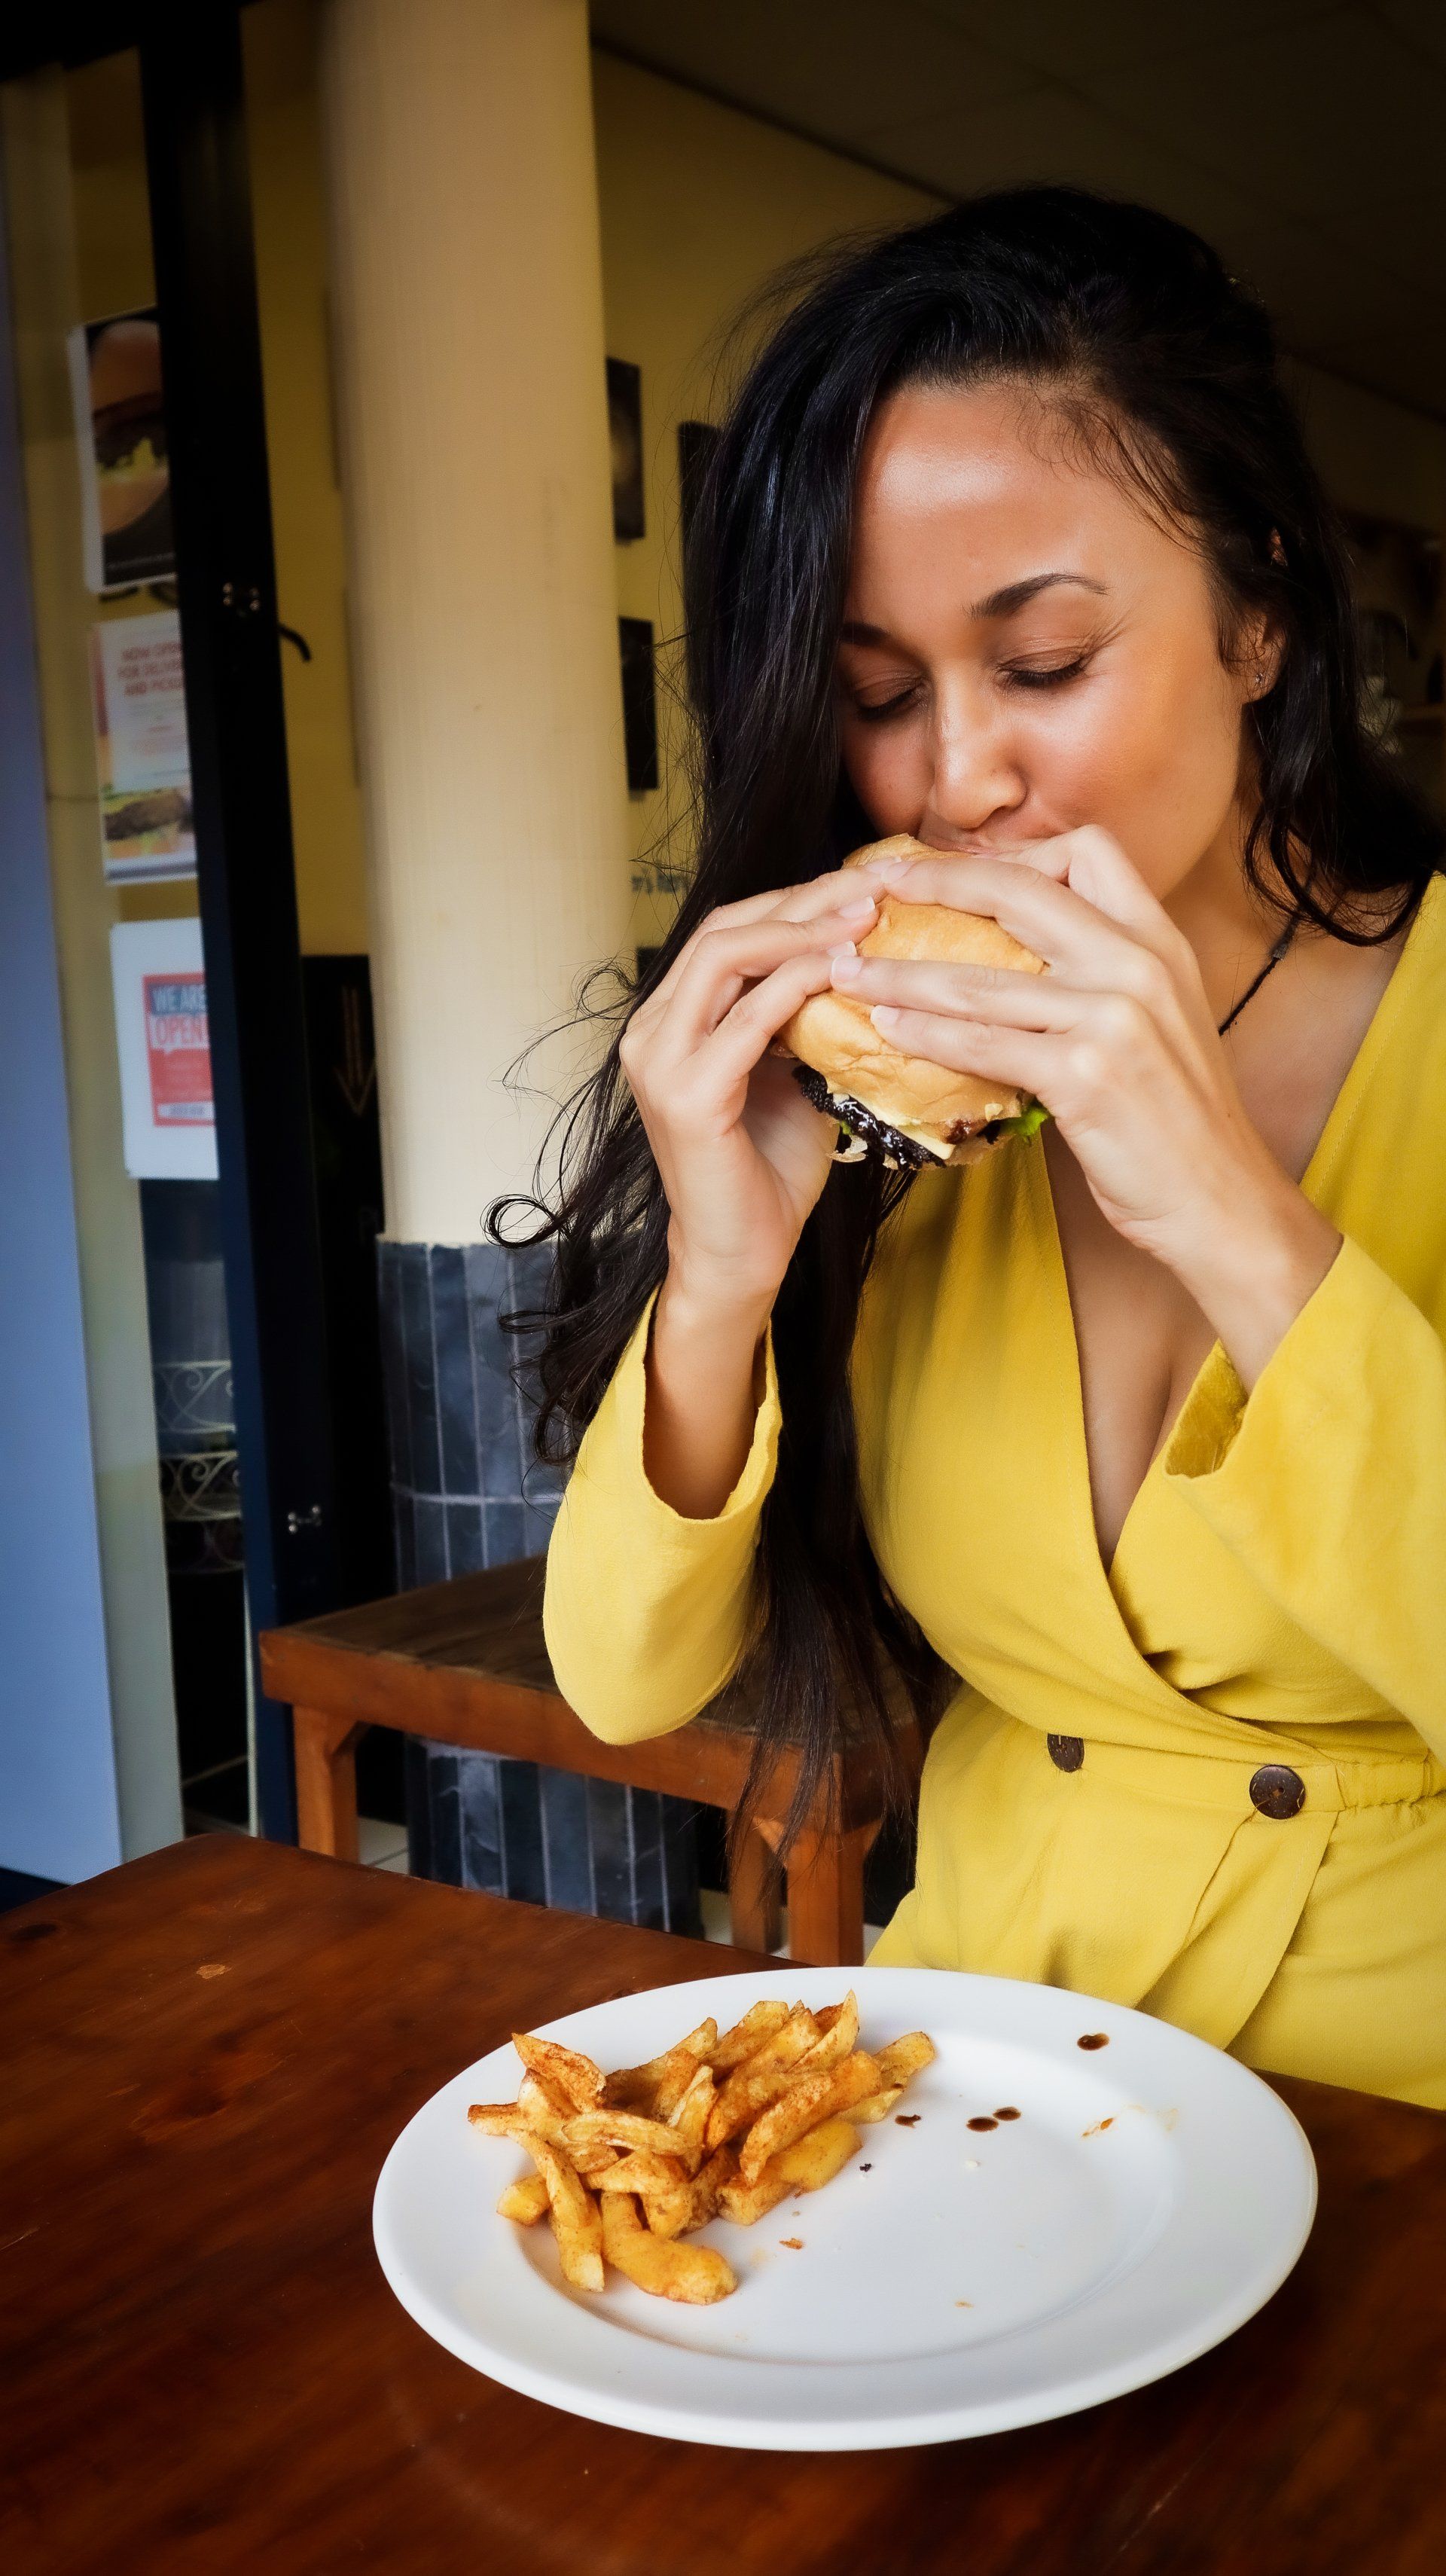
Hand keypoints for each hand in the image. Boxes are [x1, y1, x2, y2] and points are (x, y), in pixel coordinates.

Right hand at [620, 869, 877, 1324]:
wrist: (743, 1252)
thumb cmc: (771, 1169)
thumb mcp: (793, 1071)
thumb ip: (806, 1015)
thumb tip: (864, 958)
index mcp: (670, 1019)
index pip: (728, 931)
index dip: (793, 899)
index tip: (860, 883)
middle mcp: (652, 1031)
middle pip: (724, 929)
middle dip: (802, 899)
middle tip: (872, 885)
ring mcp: (660, 1061)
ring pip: (726, 958)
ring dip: (801, 930)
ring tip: (864, 916)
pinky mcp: (685, 1095)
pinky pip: (746, 1019)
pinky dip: (797, 985)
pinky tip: (843, 970)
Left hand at [834, 830, 1338, 1381]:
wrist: (1220, 1199)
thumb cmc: (1178, 1121)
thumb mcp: (1158, 1023)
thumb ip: (1102, 978)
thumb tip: (1016, 961)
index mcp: (1159, 942)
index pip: (1087, 851)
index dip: (1010, 853)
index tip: (952, 869)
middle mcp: (1139, 964)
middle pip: (1020, 891)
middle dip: (935, 882)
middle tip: (874, 887)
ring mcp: (1113, 1017)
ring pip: (981, 976)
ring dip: (901, 970)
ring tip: (848, 968)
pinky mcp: (1086, 1075)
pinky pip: (982, 1043)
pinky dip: (925, 1032)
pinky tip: (888, 1028)